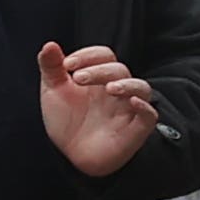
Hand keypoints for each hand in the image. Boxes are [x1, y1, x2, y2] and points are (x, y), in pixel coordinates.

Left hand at [38, 40, 160, 180]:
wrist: (71, 155)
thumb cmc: (67, 120)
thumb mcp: (53, 91)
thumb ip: (51, 68)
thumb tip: (49, 45)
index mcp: (98, 77)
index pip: (103, 55)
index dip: (87, 55)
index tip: (66, 64)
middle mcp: (116, 90)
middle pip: (119, 69)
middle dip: (99, 71)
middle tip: (77, 79)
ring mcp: (128, 108)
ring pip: (141, 88)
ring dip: (127, 84)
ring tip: (109, 88)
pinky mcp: (136, 129)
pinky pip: (150, 114)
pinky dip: (144, 107)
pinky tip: (132, 103)